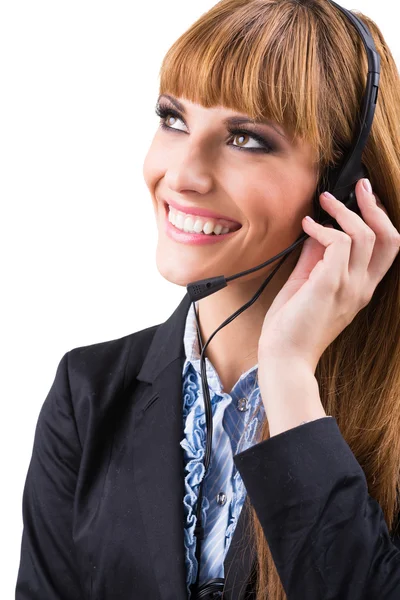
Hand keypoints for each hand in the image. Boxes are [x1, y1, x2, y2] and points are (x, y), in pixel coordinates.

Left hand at [258, 179, 399, 372]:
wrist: (285, 356)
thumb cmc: (292, 326)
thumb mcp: (308, 285)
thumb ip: (316, 259)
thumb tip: (319, 231)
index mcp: (361, 289)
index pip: (387, 249)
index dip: (381, 220)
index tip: (365, 199)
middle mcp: (362, 287)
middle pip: (390, 238)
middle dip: (376, 206)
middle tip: (361, 186)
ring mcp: (350, 286)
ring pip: (365, 234)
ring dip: (343, 212)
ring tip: (323, 202)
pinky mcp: (331, 284)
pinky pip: (339, 243)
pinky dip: (323, 230)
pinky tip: (308, 227)